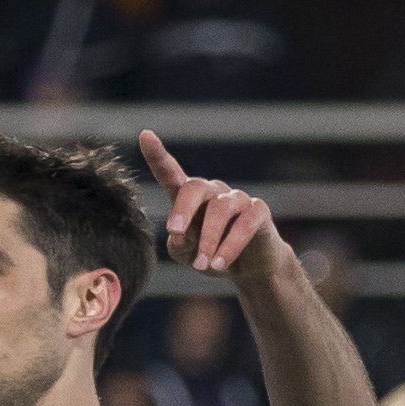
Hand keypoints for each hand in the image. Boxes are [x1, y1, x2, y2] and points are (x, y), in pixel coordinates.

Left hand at [141, 130, 280, 276]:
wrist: (251, 269)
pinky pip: (245, 224)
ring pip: (219, 209)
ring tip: (203, 266)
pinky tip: (220, 265)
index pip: (171, 173)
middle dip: (182, 210)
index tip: (146, 136)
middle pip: (194, 187)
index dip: (158, 155)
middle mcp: (212, 192)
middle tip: (175, 232)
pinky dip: (231, 245)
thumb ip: (179, 244)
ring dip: (208, 239)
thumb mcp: (188, 255)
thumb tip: (179, 235)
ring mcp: (237, 199)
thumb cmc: (212, 256)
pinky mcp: (259, 211)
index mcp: (190, 198)